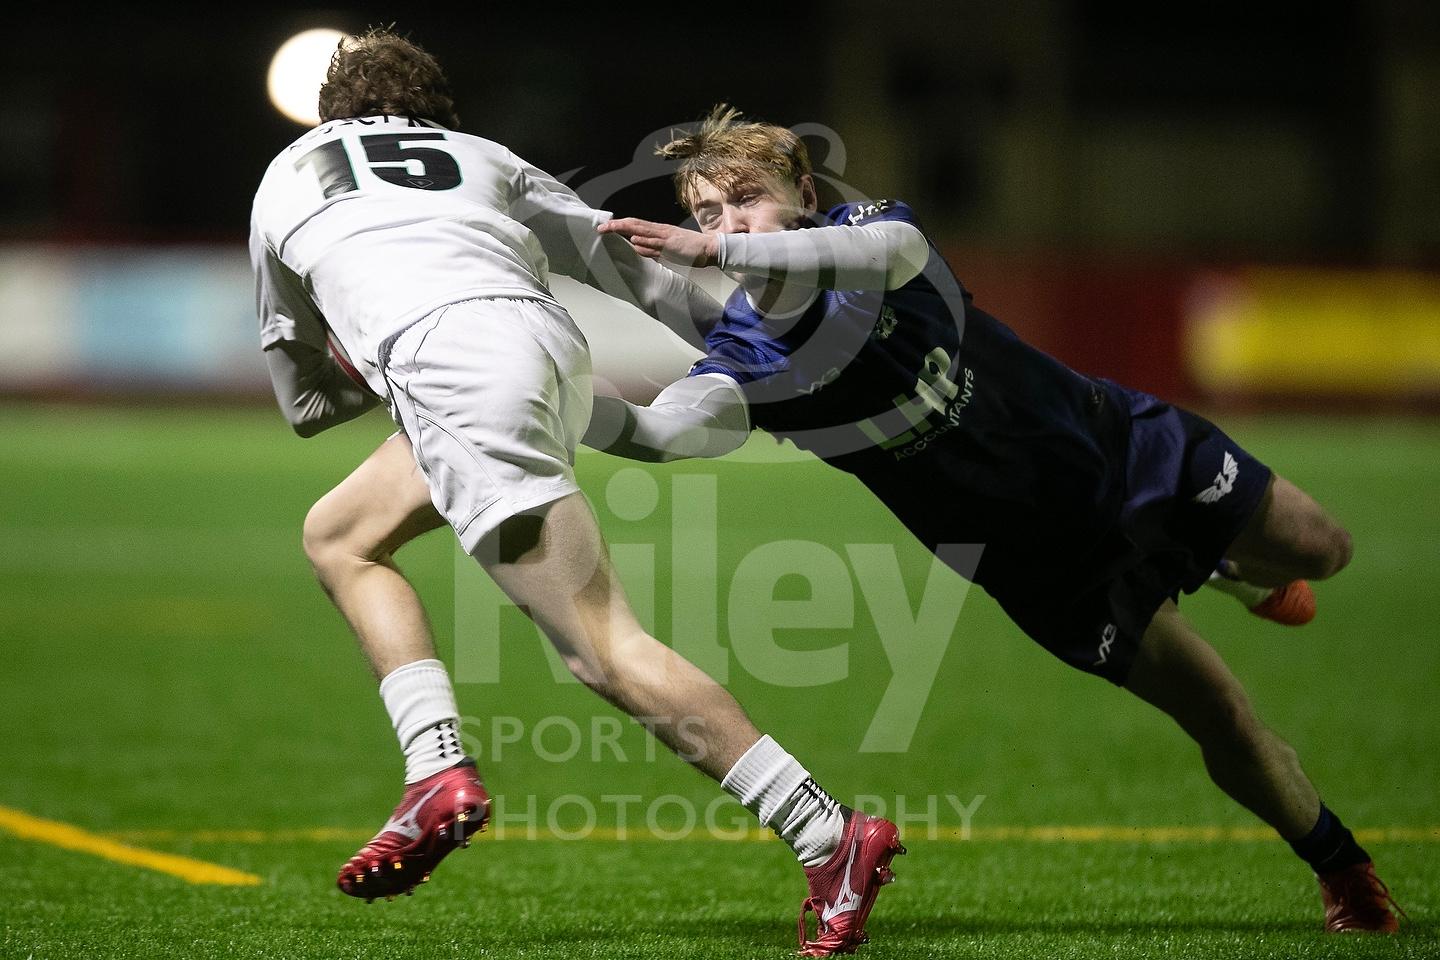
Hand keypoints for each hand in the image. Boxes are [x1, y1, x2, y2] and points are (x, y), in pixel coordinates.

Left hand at [598, 217, 718, 267]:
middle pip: (634, 224)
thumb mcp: (667, 249)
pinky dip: (643, 241)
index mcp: (659, 230)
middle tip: (601, 227)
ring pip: (641, 230)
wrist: (709, 248)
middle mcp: (660, 230)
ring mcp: (665, 237)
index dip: (620, 224)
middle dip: (616, 225)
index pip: (636, 225)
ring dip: (624, 229)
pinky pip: (655, 242)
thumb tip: (636, 248)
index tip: (607, 226)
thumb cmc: (690, 250)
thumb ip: (652, 249)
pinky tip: (633, 239)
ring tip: (610, 229)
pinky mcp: (672, 245)